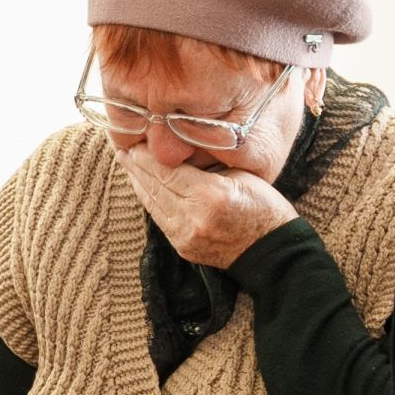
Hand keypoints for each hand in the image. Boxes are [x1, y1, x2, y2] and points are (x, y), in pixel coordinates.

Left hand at [118, 145, 297, 268]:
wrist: (271, 252)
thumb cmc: (263, 206)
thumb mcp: (241, 175)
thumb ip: (208, 164)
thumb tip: (177, 150)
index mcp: (211, 195)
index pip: (168, 171)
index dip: (147, 157)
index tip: (134, 143)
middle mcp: (194, 217)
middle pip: (156, 186)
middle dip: (137, 167)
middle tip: (123, 150)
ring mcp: (186, 236)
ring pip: (153, 204)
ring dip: (139, 183)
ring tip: (128, 165)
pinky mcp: (183, 247)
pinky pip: (160, 219)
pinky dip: (150, 201)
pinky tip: (144, 188)